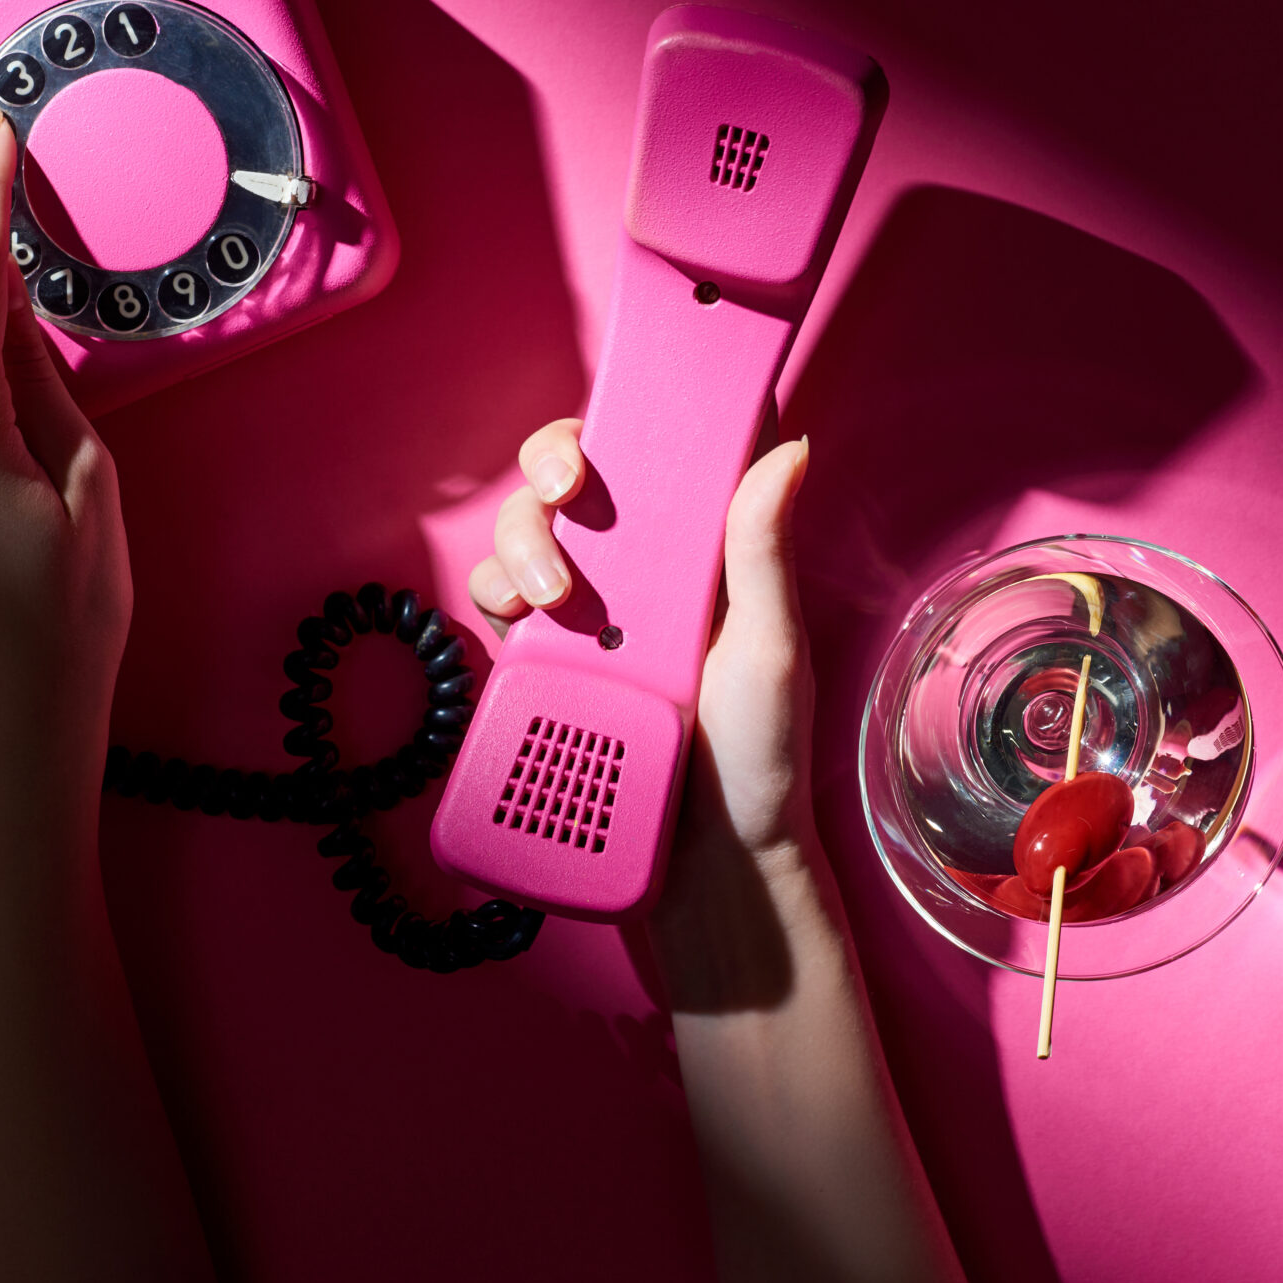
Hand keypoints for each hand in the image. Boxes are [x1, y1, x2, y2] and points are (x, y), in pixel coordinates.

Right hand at [469, 417, 815, 891]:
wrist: (706, 869)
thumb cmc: (759, 760)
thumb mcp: (772, 648)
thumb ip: (763, 549)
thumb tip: (787, 445)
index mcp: (706, 548)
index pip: (663, 452)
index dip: (634, 414)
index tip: (620, 412)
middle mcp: (644, 569)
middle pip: (577, 477)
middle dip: (552, 465)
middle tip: (566, 489)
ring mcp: (589, 613)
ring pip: (529, 531)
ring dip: (523, 537)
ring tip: (551, 596)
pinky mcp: (546, 659)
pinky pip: (500, 602)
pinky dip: (495, 594)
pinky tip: (515, 621)